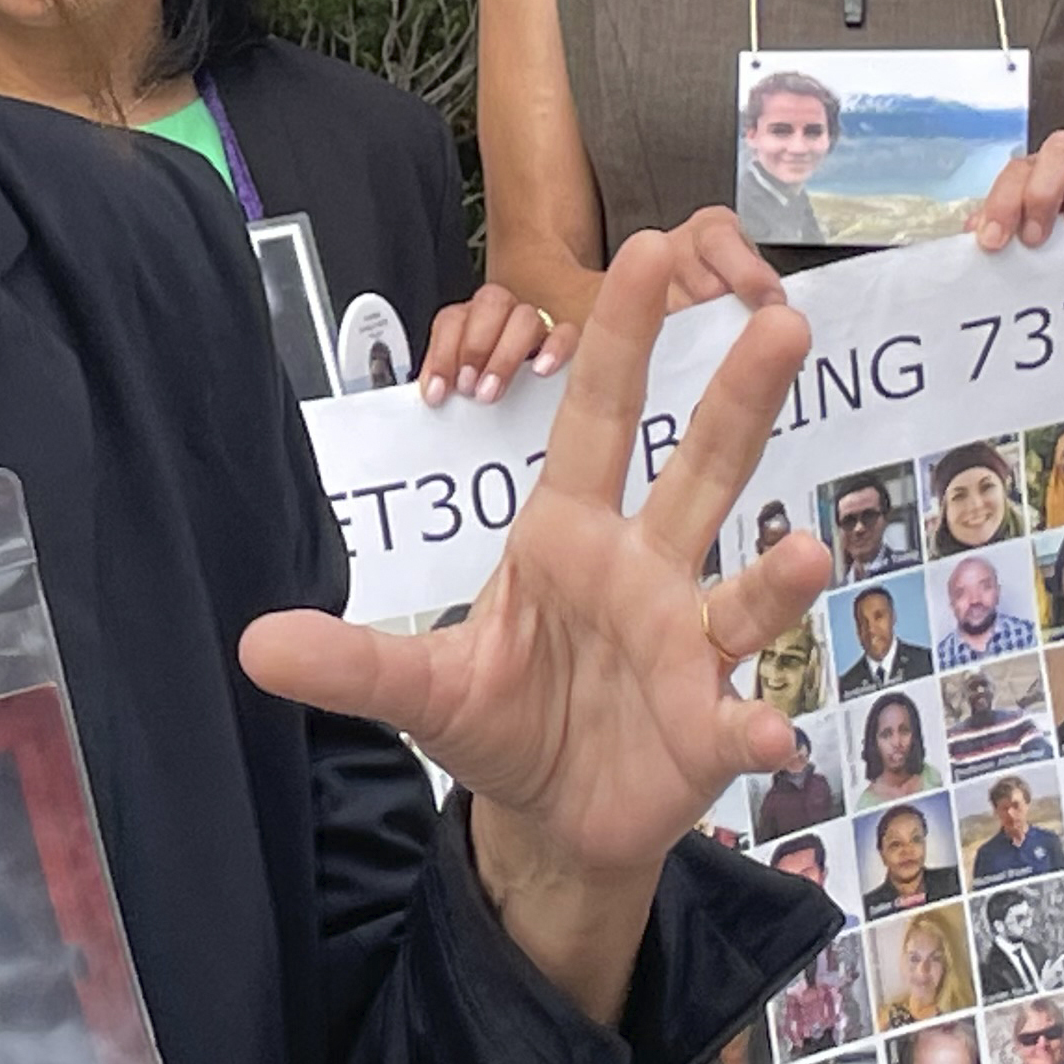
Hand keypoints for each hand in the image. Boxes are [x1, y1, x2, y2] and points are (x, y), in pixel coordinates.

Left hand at [244, 225, 828, 930]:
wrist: (550, 814)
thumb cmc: (498, 719)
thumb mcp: (418, 688)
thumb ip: (352, 661)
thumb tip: (252, 644)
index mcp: (569, 535)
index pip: (599, 419)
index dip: (621, 338)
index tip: (651, 249)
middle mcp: (642, 570)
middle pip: (702, 470)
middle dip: (740, 399)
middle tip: (781, 316)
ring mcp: (686, 645)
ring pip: (742, 590)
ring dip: (779, 576)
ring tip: (810, 556)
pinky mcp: (709, 728)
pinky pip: (740, 721)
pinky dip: (756, 731)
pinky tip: (770, 739)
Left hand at [418, 283, 574, 407]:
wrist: (537, 393)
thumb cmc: (489, 386)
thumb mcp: (463, 383)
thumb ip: (448, 384)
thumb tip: (431, 402)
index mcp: (472, 319)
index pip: (452, 318)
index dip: (440, 354)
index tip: (437, 392)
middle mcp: (504, 314)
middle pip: (490, 303)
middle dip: (474, 347)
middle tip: (467, 387)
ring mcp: (537, 324)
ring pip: (525, 316)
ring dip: (504, 355)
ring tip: (491, 391)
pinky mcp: (566, 340)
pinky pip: (567, 333)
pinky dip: (554, 349)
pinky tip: (541, 371)